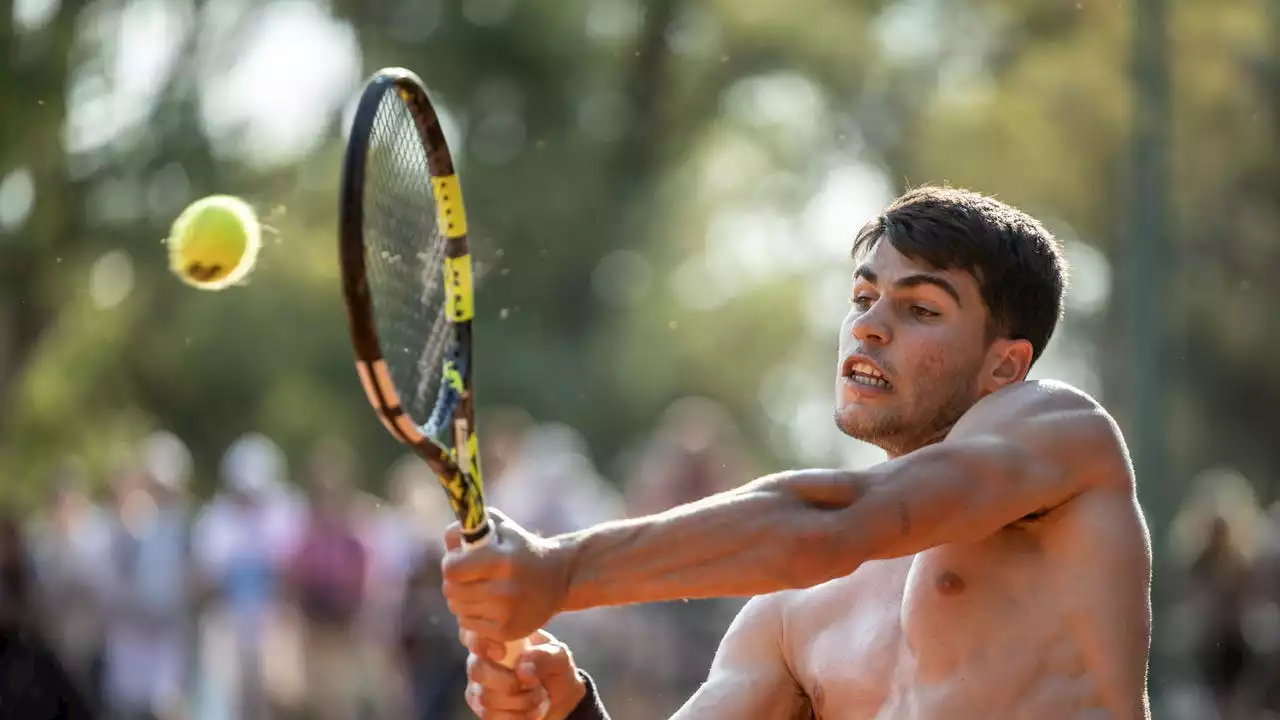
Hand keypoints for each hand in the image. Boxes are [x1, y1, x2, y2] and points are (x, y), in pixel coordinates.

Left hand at [442, 509, 572, 641]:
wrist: (560, 578)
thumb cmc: (523, 549)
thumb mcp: (502, 528)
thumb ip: (470, 528)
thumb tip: (449, 544)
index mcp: (502, 560)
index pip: (452, 569)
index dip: (451, 564)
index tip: (460, 561)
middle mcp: (503, 589)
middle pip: (451, 590)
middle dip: (454, 582)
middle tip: (468, 577)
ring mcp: (505, 613)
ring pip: (457, 609)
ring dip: (462, 599)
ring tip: (479, 590)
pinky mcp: (505, 632)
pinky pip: (468, 625)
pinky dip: (471, 615)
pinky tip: (487, 605)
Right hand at [463, 629, 586, 719]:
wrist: (560, 700)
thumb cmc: (554, 669)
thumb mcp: (558, 656)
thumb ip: (543, 657)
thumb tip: (522, 669)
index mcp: (498, 638)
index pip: (472, 634)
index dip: (480, 643)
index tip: (501, 653)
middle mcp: (482, 659)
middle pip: (477, 671)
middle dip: (509, 683)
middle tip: (534, 685)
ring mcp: (479, 685)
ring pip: (485, 698)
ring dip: (519, 702)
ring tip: (537, 697)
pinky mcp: (482, 709)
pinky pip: (490, 716)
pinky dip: (516, 717)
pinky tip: (529, 711)